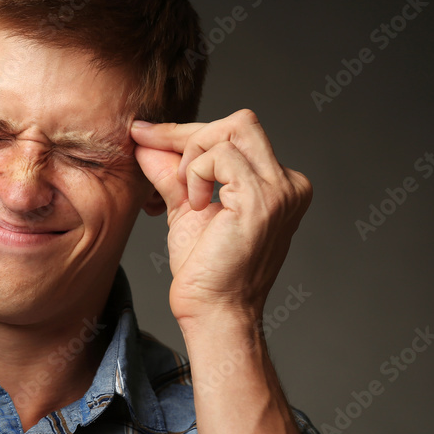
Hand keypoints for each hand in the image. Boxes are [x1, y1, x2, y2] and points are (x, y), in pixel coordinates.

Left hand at [131, 109, 311, 331]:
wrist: (214, 311)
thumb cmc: (204, 270)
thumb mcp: (185, 208)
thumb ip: (172, 172)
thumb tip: (145, 140)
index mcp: (278, 184)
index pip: (235, 134)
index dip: (187, 133)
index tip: (145, 133)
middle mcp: (289, 183)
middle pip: (239, 122)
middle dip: (190, 136)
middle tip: (163, 165)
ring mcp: (281, 190)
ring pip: (231, 131)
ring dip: (193, 159)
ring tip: (187, 197)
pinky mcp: (263, 199)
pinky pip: (221, 156)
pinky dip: (197, 174)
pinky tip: (196, 206)